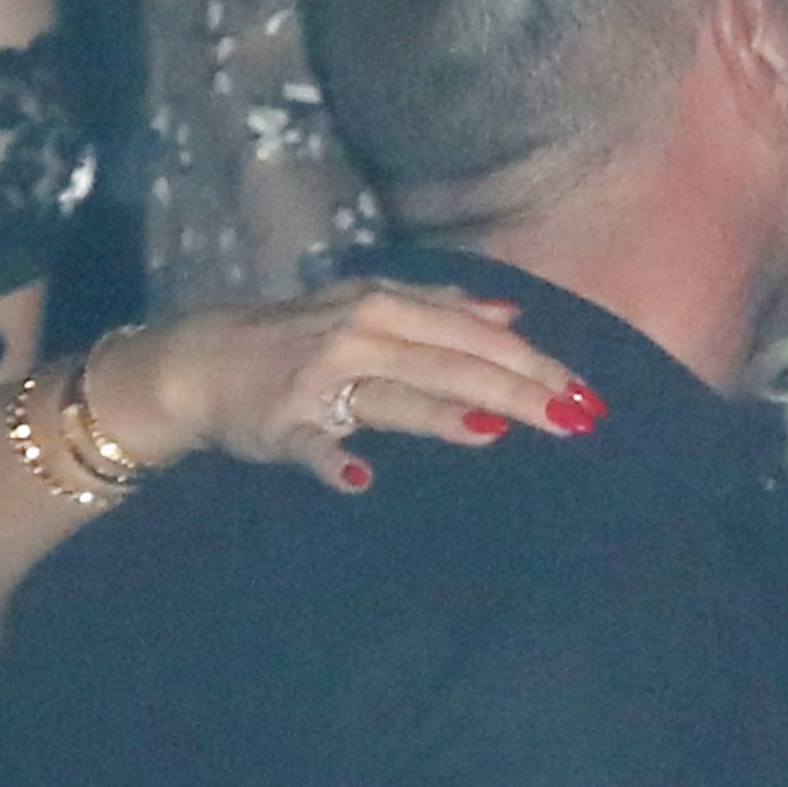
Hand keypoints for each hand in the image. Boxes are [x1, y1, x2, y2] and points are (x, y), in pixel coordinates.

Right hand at [85, 282, 596, 491]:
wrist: (200, 361)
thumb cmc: (300, 340)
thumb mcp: (373, 312)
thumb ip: (442, 314)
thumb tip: (513, 315)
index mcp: (389, 307)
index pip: (478, 337)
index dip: (535, 365)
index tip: (587, 395)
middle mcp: (362, 333)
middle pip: (453, 364)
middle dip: (518, 391)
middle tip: (576, 420)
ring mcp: (320, 380)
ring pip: (393, 394)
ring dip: (444, 412)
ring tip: (498, 429)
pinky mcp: (282, 423)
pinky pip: (310, 445)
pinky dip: (331, 461)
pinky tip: (357, 478)